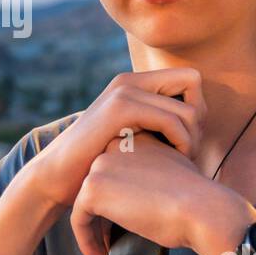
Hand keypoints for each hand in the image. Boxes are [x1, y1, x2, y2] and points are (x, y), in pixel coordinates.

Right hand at [22, 68, 206, 210]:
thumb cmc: (98, 164)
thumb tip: (196, 126)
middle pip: (193, 81)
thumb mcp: (130, 137)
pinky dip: (182, 143)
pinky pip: (172, 120)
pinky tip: (172, 161)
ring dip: (193, 138)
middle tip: (187, 150)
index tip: (185, 139)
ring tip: (180, 160)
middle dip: (199, 119)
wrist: (56, 176)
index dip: (197, 107)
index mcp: (133, 84)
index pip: (189, 78)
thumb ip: (154, 125)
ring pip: (188, 106)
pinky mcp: (120, 109)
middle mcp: (129, 80)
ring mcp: (124, 91)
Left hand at [68, 132, 254, 254]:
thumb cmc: (196, 202)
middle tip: (110, 251)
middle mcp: (115, 146)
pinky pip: (79, 220)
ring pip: (85, 207)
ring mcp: (101, 165)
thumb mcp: (173, 176)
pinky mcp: (92, 188)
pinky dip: (87, 244)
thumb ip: (150, 177)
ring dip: (92, 237)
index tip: (120, 233)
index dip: (115, 206)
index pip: (114, 175)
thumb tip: (137, 199)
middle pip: (98, 191)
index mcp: (136, 140)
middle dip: (100, 224)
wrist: (202, 210)